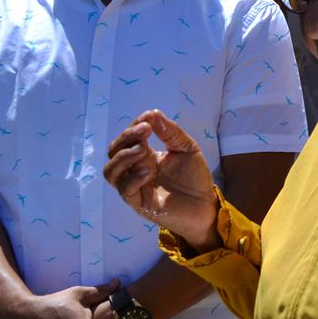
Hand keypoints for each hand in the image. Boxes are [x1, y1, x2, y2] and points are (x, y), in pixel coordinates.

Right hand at [103, 110, 219, 251]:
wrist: (206, 205)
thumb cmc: (195, 178)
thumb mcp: (187, 148)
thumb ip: (171, 132)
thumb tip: (152, 113)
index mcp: (144, 156)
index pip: (127, 139)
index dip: (133, 127)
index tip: (148, 119)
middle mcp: (134, 170)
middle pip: (113, 152)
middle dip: (126, 138)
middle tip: (145, 130)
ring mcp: (135, 187)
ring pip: (112, 171)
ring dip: (123, 157)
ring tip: (143, 149)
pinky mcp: (139, 204)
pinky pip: (125, 190)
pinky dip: (133, 179)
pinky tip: (148, 171)